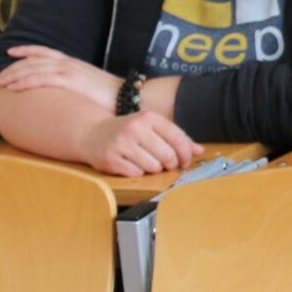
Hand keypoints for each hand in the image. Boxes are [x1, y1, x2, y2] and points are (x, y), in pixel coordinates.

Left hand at [0, 47, 122, 110]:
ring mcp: (68, 70)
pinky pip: (39, 79)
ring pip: (33, 68)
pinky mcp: (69, 80)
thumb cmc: (110, 96)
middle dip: (13, 67)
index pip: (45, 52)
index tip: (11, 52)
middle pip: (34, 60)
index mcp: (73, 63)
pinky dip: (23, 82)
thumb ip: (76, 84)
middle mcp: (68, 63)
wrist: (127, 96)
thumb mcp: (90, 85)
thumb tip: (66, 92)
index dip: (27, 51)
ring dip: (13, 75)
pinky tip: (12, 87)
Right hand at [80, 111, 199, 178]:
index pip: (177, 137)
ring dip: (155, 169)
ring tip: (149, 162)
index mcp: (148, 117)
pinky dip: (139, 173)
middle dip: (171, 163)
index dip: (186, 152)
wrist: (92, 133)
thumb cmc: (128, 131)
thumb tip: (200, 151)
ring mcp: (121, 144)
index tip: (186, 160)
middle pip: (167, 155)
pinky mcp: (110, 160)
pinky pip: (136, 173)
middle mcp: (134, 128)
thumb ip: (176, 138)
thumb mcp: (152, 127)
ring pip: (153, 166)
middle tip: (168, 164)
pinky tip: (134, 165)